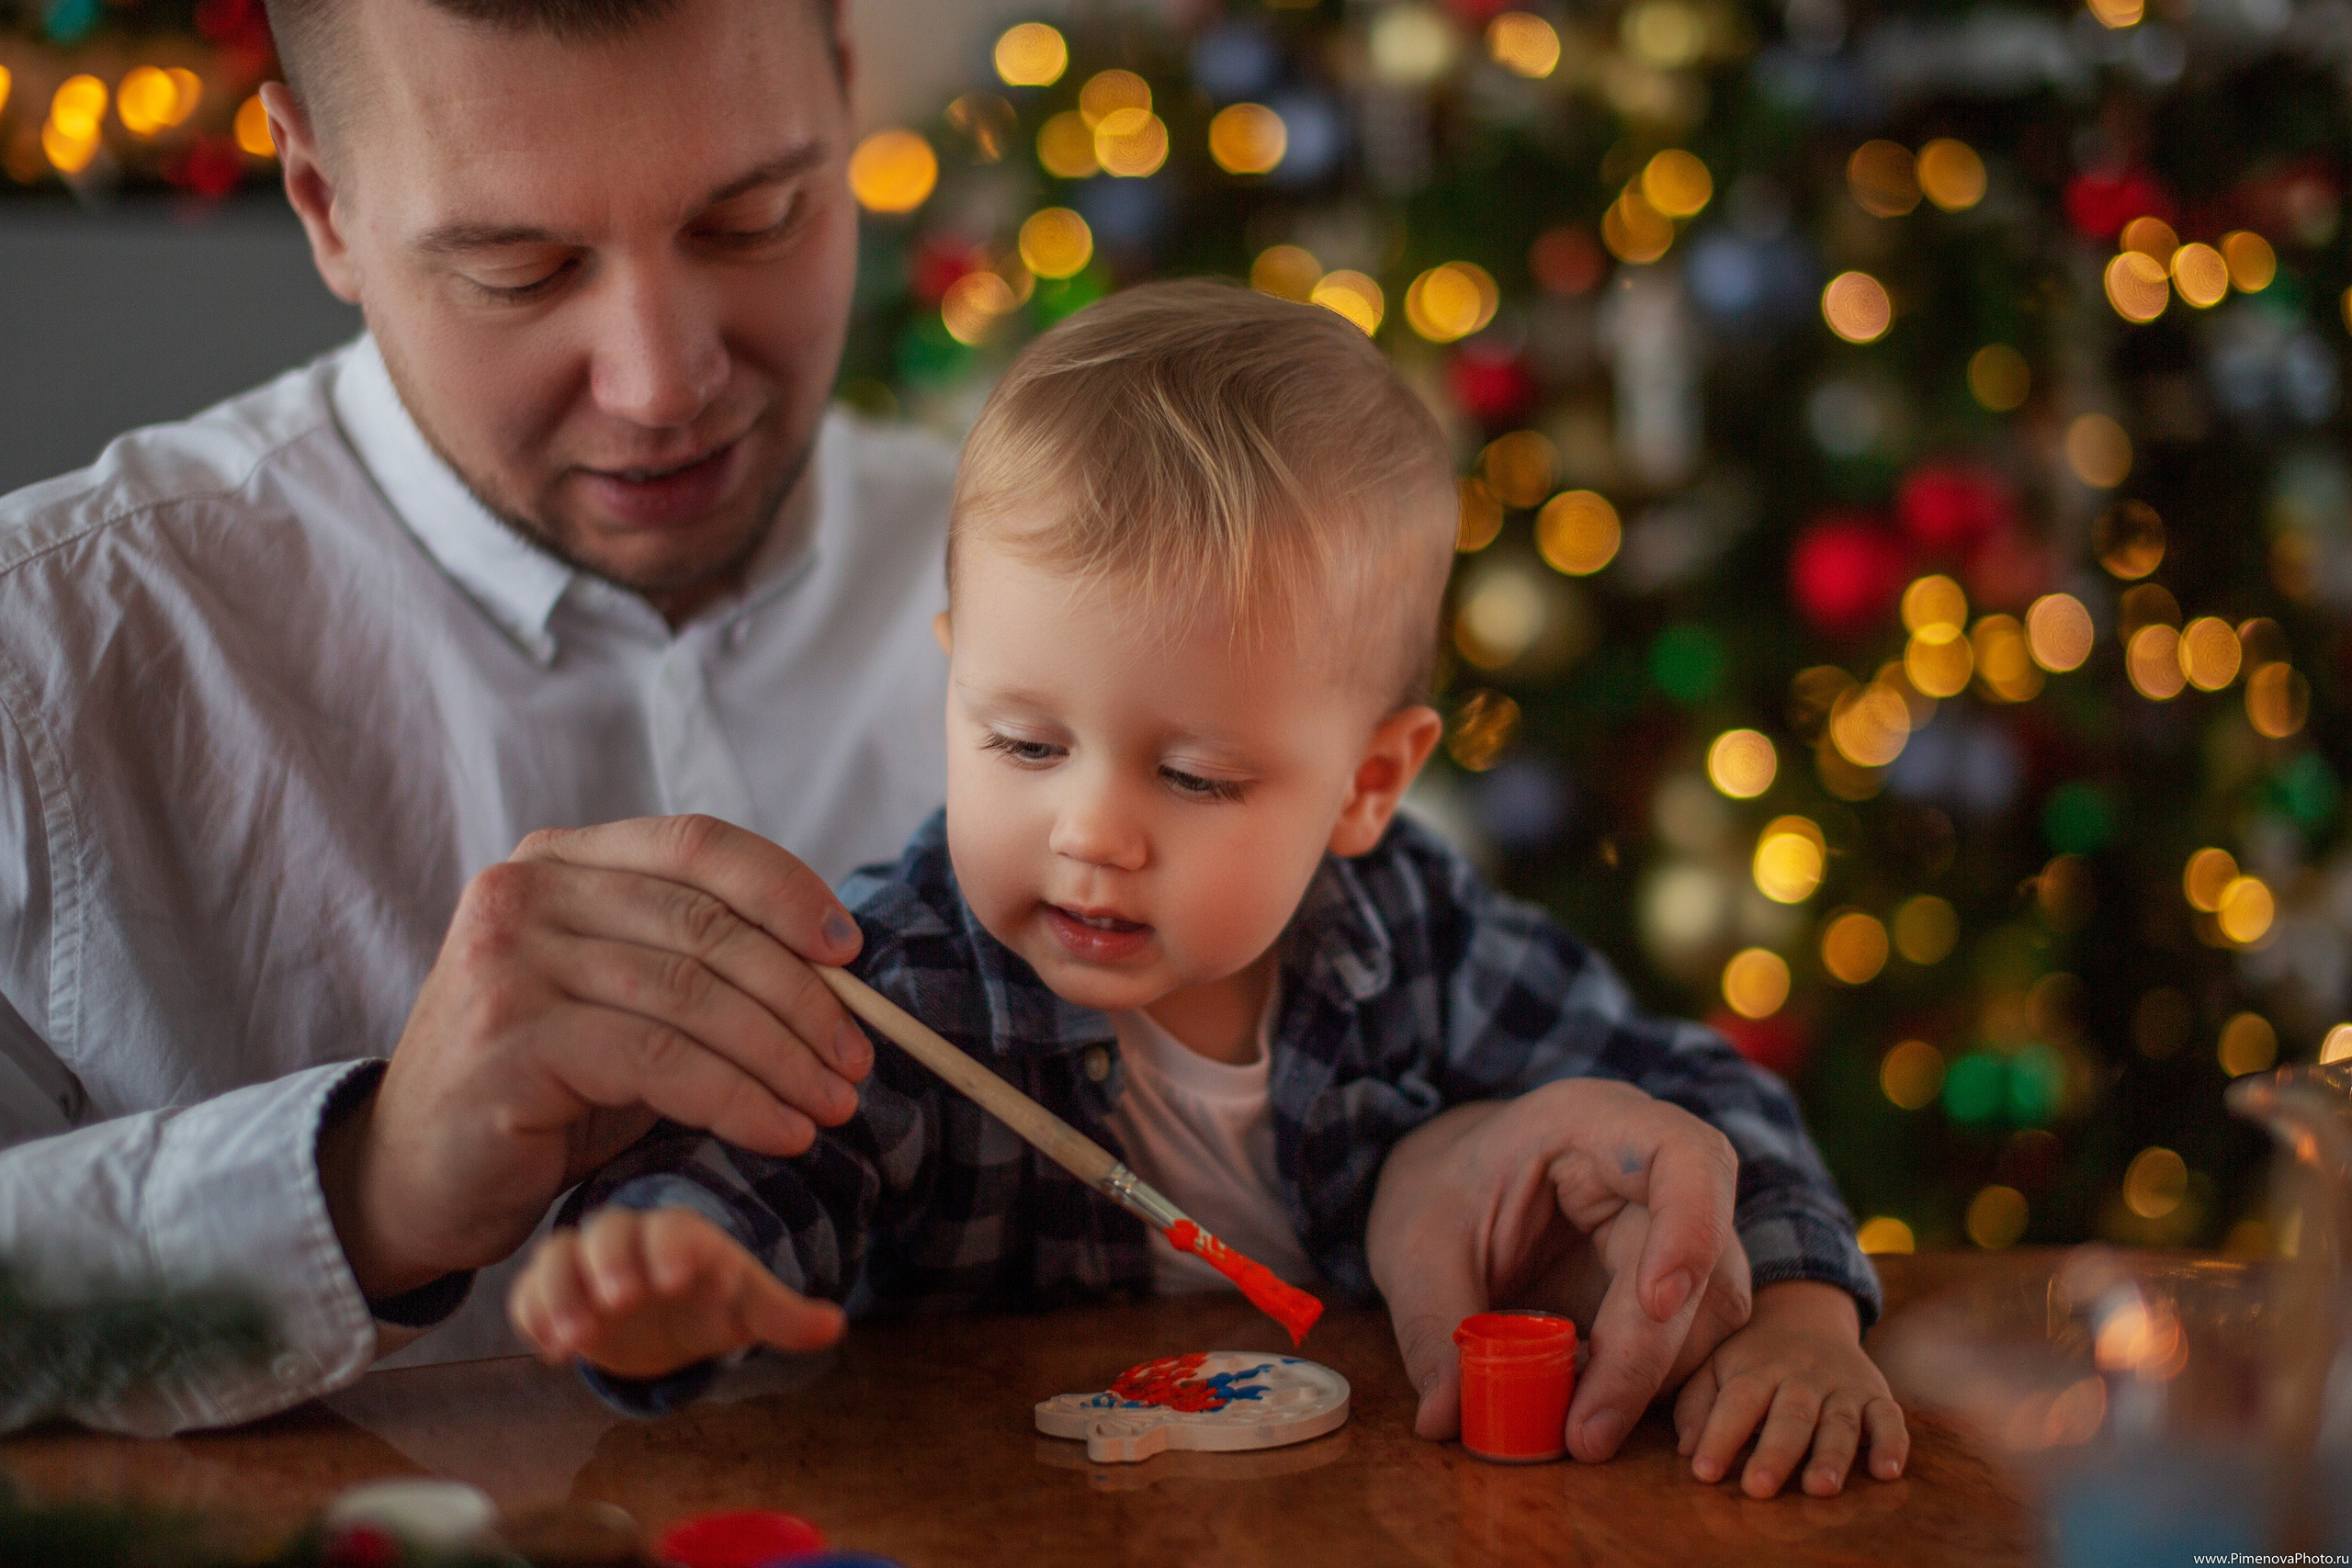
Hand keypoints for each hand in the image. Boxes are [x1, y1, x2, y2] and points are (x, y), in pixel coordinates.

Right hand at [320, 814, 872, 1300]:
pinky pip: (662, 1063)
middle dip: (803, 996)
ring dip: (784, 1056)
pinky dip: (739, 1099)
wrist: (414, 1177)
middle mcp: (525, 892)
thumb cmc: (541, 1091)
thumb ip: (696, 964)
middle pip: (707, 926)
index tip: (851, 953)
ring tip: (834, 1102)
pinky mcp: (512, 1038)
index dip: (788, 891)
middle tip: (859, 1056)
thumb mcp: (620, 1003)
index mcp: (557, 861)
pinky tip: (782, 1132)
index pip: (697, 844)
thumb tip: (838, 965)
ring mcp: (509, 961)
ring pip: (694, 997)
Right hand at [508, 1205, 845, 1380]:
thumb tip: (834, 1326)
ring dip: (561, 1295)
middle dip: (612, 1264)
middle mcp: (630, 1240)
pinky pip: (529, 1293)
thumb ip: (783, 1317)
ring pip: (559, 1258)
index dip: (674, 1248)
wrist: (663, 1313)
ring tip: (574, 1338)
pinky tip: (549, 1351)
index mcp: (682, 1236)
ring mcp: (586, 1264)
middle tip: (621, 1301)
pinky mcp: (552, 1291)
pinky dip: (532, 1316)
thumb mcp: (746, 1306)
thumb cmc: (708, 1299)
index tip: (678, 1276)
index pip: (674, 1230)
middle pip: (610, 1234)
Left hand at [1366, 1079, 1750, 1460]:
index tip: (1657, 1301)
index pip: (1686, 1155)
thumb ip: (1433, 1325)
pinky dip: (1651, 1389)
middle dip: (1646, 1355)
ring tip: (1575, 1426)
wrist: (1453, 1187)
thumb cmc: (1440, 1192)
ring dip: (1653, 1382)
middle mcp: (1654, 1173)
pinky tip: (1593, 1412)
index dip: (1691, 1227)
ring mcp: (1675, 1230)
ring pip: (1710, 1315)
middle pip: (1703, 1261)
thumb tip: (1448, 1415)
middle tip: (1586, 1433)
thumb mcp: (1415, 1247)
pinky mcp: (1676, 1287)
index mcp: (1594, 1122)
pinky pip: (1693, 1344)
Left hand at [1674, 1280, 1907, 1496]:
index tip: (1704, 1471)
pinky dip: (1892, 1445)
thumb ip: (1696, 1405)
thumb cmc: (1750, 1358)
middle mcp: (1802, 1377)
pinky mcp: (1876, 1396)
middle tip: (1759, 1488)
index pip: (1737, 1402)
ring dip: (1832, 1456)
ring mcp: (1842, 1387)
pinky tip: (1885, 1473)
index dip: (1720, 1435)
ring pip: (1840, 1423)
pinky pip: (1889, 1419)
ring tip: (1820, 1489)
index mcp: (1756, 1369)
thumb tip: (1686, 1450)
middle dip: (1776, 1453)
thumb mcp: (1715, 1367)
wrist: (1805, 1316)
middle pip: (1790, 1416)